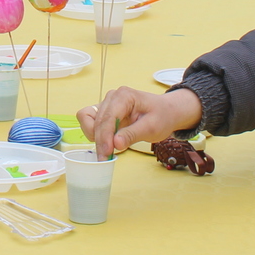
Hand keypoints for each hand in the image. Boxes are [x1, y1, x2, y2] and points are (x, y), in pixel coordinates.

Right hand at [77, 87, 201, 159]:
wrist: (166, 112)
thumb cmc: (161, 116)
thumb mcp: (152, 127)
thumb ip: (133, 134)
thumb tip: (115, 144)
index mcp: (124, 96)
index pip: (107, 117)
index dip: (105, 136)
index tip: (107, 153)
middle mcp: (112, 97)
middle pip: (95, 120)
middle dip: (99, 140)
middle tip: (105, 158)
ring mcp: (107, 104)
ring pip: (88, 120)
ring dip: (95, 137)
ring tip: (108, 150)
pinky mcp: (105, 112)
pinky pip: (91, 122)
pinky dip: (96, 135)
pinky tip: (107, 143)